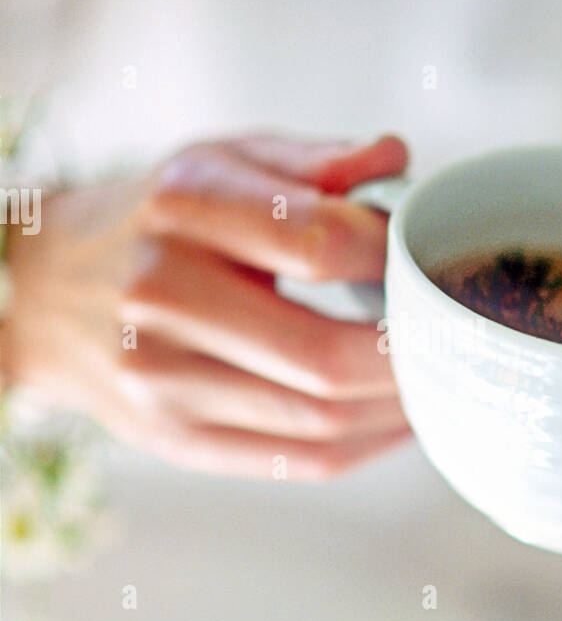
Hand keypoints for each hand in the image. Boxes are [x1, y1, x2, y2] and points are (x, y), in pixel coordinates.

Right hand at [0, 133, 411, 476]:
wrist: (47, 292)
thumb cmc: (154, 218)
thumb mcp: (222, 159)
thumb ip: (313, 160)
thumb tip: (397, 162)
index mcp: (185, 209)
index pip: (317, 245)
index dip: (393, 262)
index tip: (424, 264)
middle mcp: (163, 297)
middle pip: (324, 357)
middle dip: (411, 357)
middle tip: (454, 343)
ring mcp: (162, 382)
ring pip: (319, 421)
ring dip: (399, 411)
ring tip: (438, 383)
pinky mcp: (174, 440)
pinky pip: (296, 462)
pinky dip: (365, 446)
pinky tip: (396, 420)